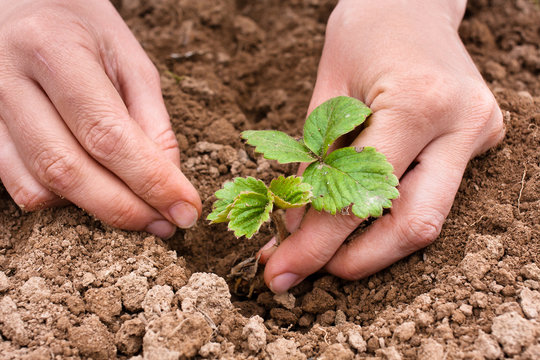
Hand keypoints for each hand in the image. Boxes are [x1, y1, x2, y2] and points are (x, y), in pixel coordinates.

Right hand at [0, 0, 200, 237]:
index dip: (151, 181)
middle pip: (69, 170)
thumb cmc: (85, 30)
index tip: (185, 210)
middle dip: (125, 208)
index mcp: (54, 49)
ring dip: (95, 208)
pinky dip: (63, 200)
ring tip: (135, 204)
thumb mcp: (131, 61)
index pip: (107, 134)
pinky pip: (20, 186)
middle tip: (165, 224)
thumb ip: (151, 121)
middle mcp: (8, 80)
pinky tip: (92, 185)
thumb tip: (169, 182)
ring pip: (40, 186)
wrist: (25, 5)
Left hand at [259, 0, 504, 292]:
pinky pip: (432, 195)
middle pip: (413, 226)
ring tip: (324, 251)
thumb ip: (315, 164)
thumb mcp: (325, 94)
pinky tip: (355, 220)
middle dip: (356, 261)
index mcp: (417, 103)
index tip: (280, 271)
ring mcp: (478, 133)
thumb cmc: (363, 34)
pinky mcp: (479, 140)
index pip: (360, 196)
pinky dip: (390, 217)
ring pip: (429, 219)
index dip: (316, 245)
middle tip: (306, 271)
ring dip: (374, 247)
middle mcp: (460, 124)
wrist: (411, 2)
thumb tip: (296, 229)